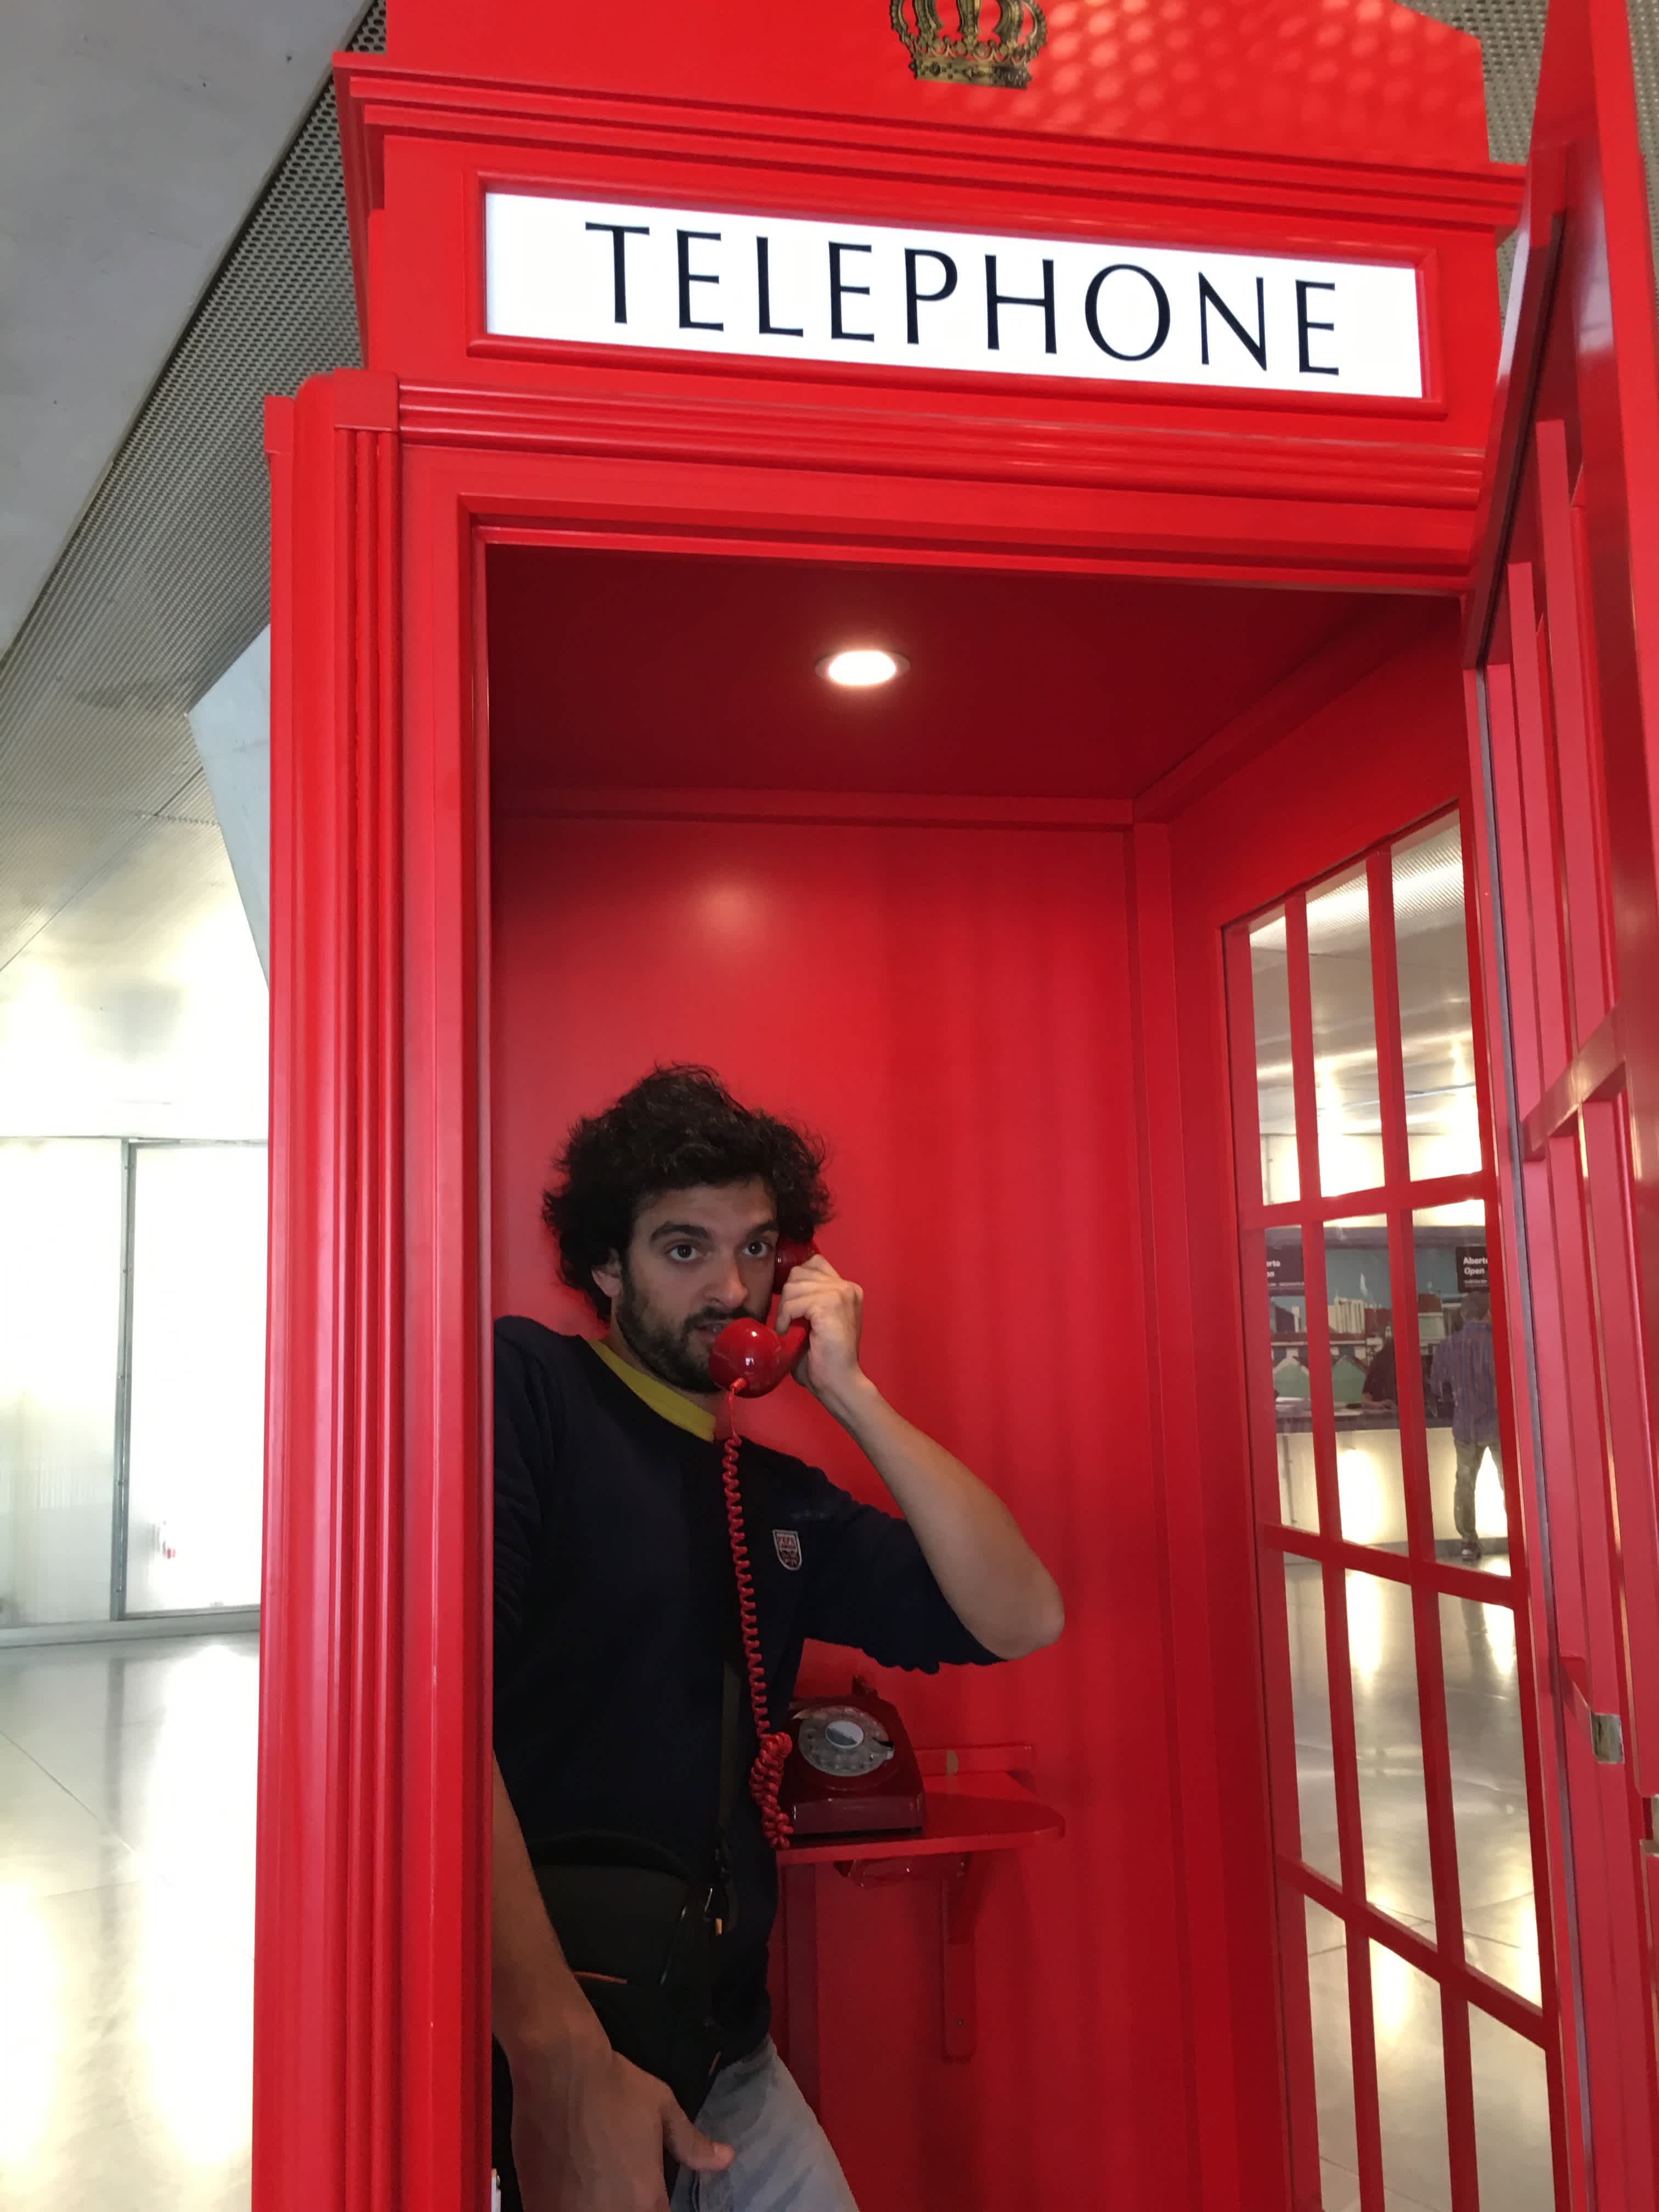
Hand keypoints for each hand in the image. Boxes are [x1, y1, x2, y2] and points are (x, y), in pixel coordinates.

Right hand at [507, 2030, 731, 2211]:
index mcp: (647, 2200)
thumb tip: (727, 2159)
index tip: (643, 2190)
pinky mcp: (538, 2206)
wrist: (560, 2068)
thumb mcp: (662, 2108)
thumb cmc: (615, 2086)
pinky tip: (565, 2188)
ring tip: (590, 2184)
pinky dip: (562, 2204)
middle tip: (612, 2183)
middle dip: (621, 2205)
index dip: (651, 2205)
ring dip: (592, 2205)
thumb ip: (692, 2144)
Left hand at [774, 1252, 866, 1409]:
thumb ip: (807, 1299)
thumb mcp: (814, 1320)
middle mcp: (847, 1286)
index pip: (813, 1263)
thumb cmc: (823, 1359)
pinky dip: (785, 1317)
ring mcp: (840, 1293)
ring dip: (784, 1309)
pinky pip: (793, 1302)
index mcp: (847, 1288)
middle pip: (799, 1272)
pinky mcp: (829, 1304)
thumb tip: (785, 1286)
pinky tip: (787, 1331)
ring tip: (788, 1329)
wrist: (838, 1382)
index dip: (796, 1281)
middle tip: (789, 1320)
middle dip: (787, 1296)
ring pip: (793, 1285)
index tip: (791, 1306)